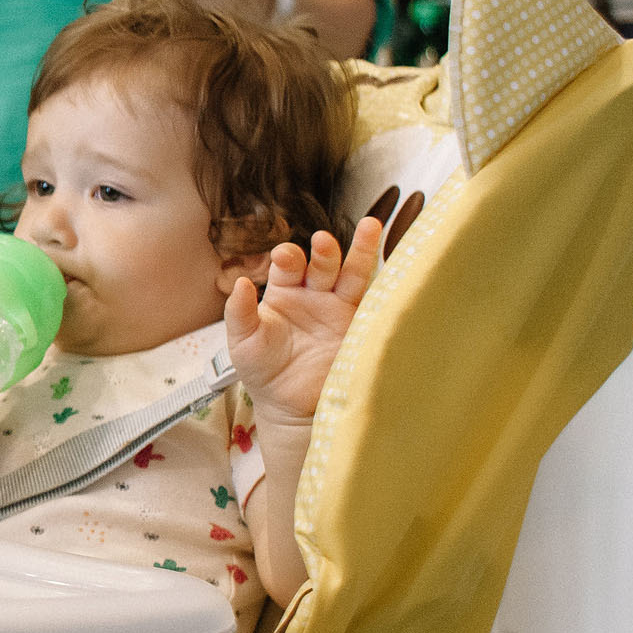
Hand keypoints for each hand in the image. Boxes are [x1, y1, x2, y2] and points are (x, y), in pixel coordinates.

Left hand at [225, 218, 381, 430]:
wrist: (289, 406)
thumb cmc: (261, 371)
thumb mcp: (242, 341)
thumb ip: (239, 312)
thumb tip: (240, 283)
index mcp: (283, 291)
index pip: (288, 265)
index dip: (288, 258)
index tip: (285, 256)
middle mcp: (313, 294)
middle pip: (322, 264)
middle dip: (324, 252)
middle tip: (322, 241)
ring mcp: (338, 308)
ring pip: (353, 274)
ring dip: (361, 252)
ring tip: (370, 227)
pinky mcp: (358, 327)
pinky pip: (373, 302)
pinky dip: (382, 284)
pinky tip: (392, 263)